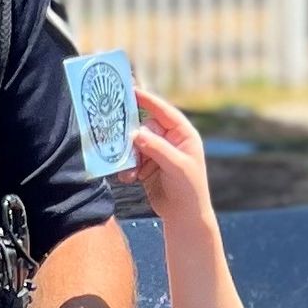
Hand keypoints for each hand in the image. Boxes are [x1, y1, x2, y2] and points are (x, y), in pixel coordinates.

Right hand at [131, 86, 217, 238]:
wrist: (184, 216)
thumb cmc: (189, 190)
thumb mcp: (177, 167)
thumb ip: (157, 148)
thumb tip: (137, 133)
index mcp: (183, 134)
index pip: (164, 111)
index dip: (148, 100)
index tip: (131, 90)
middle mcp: (170, 140)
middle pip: (144, 127)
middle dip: (132, 135)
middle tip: (118, 136)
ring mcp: (157, 153)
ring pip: (134, 144)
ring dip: (129, 156)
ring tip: (131, 171)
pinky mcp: (146, 166)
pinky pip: (131, 160)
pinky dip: (127, 167)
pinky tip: (129, 178)